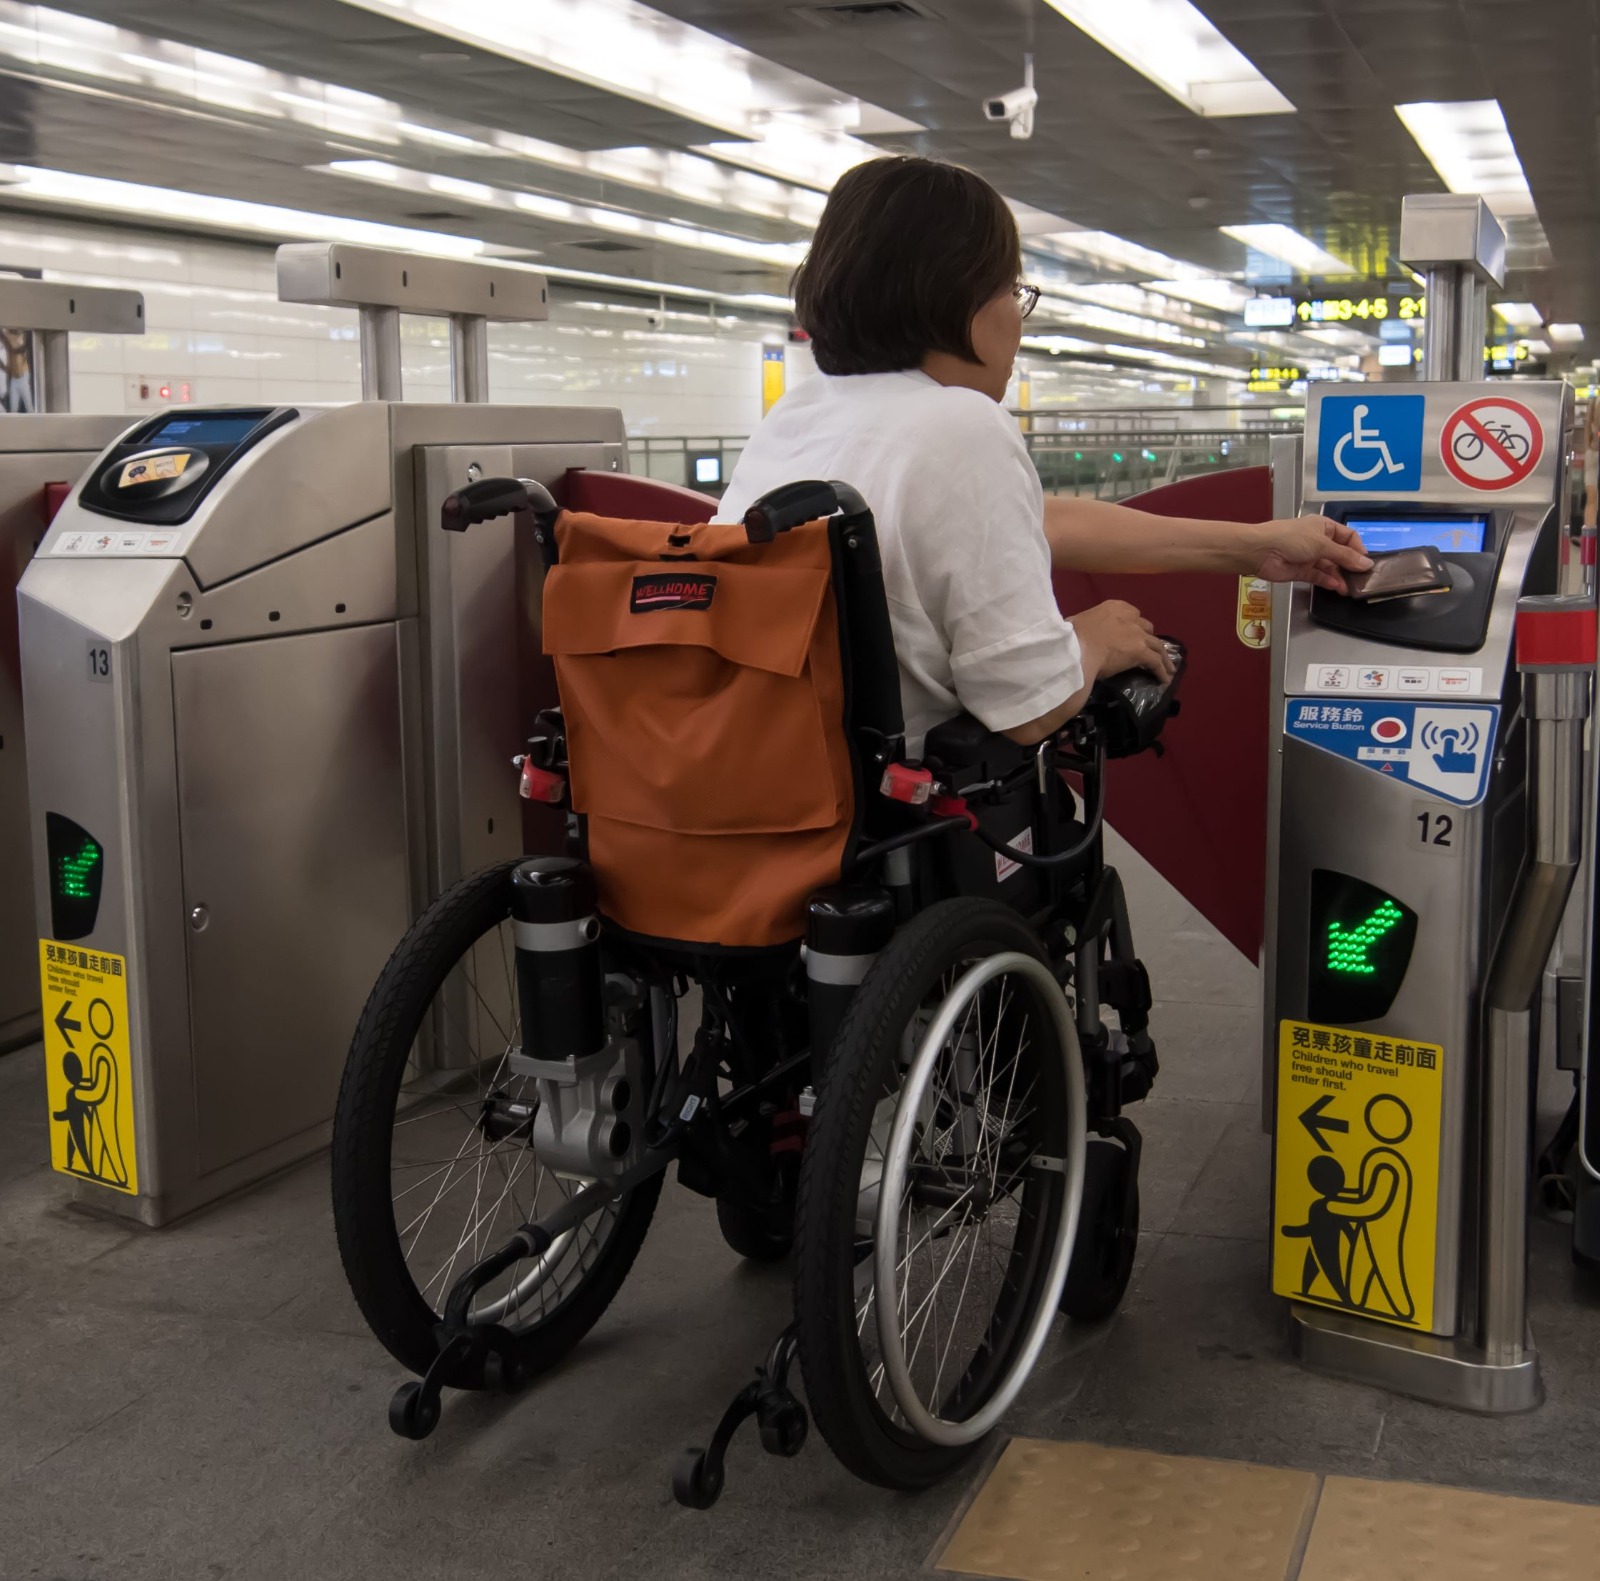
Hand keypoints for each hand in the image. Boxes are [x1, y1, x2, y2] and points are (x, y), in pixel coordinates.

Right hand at [1071, 600, 1174, 680]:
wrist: (1076, 648)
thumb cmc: (1071, 637)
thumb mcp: (1080, 623)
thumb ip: (1088, 627)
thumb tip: (1083, 635)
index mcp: (1114, 608)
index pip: (1132, 613)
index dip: (1135, 625)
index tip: (1134, 633)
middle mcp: (1129, 618)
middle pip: (1147, 628)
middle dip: (1149, 638)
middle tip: (1149, 649)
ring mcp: (1137, 635)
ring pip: (1157, 645)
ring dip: (1163, 657)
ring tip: (1168, 668)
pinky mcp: (1141, 652)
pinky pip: (1156, 662)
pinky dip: (1161, 671)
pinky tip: (1164, 680)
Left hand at [1251, 515, 1371, 591]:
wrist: (1261, 551)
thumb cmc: (1292, 538)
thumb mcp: (1322, 544)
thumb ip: (1345, 556)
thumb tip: (1366, 564)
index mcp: (1324, 527)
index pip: (1348, 537)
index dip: (1358, 549)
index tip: (1366, 562)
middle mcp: (1318, 541)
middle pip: (1340, 554)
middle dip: (1350, 566)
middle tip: (1362, 579)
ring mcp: (1309, 557)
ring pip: (1330, 567)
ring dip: (1340, 576)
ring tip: (1351, 588)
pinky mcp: (1301, 571)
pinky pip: (1318, 576)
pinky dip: (1328, 581)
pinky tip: (1337, 587)